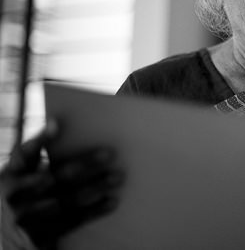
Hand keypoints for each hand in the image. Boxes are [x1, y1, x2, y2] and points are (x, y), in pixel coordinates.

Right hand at [0, 121, 123, 248]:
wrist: (6, 229)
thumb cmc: (23, 190)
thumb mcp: (21, 173)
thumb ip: (37, 152)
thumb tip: (61, 124)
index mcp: (11, 174)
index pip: (24, 154)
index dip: (40, 140)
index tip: (58, 125)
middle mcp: (16, 195)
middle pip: (55, 177)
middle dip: (84, 165)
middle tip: (110, 153)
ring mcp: (27, 217)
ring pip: (66, 200)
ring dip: (94, 188)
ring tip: (118, 176)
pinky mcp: (39, 235)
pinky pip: (71, 221)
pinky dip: (94, 211)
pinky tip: (112, 201)